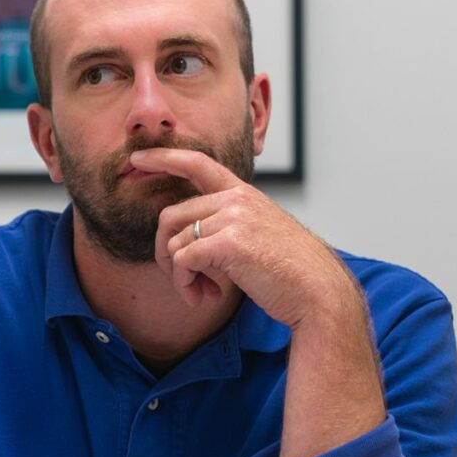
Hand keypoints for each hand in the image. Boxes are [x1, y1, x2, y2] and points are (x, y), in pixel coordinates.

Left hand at [131, 148, 353, 322]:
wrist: (318, 291)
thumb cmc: (291, 272)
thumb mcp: (260, 236)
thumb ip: (229, 227)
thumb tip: (188, 244)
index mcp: (244, 194)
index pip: (197, 164)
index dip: (164, 158)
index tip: (138, 159)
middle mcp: (236, 200)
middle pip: (170, 216)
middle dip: (165, 253)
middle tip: (183, 281)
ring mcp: (233, 218)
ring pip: (174, 242)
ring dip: (178, 276)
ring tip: (200, 294)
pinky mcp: (228, 243)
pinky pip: (182, 261)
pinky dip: (184, 284)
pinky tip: (205, 298)